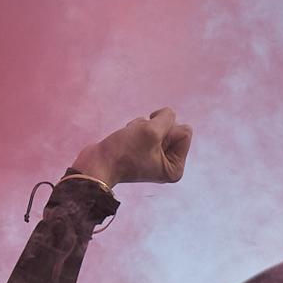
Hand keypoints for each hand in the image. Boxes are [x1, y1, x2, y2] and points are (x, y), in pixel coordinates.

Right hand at [71, 108, 192, 186]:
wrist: (96, 164)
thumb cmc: (124, 152)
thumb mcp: (151, 131)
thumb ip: (167, 118)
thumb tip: (169, 114)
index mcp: (175, 168)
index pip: (185, 132)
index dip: (166, 129)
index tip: (149, 140)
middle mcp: (167, 165)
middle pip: (173, 128)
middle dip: (154, 128)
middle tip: (138, 140)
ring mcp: (154, 158)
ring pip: (158, 126)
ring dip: (143, 127)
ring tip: (131, 140)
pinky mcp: (142, 150)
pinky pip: (147, 129)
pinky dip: (136, 129)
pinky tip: (126, 138)